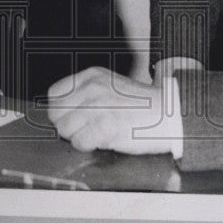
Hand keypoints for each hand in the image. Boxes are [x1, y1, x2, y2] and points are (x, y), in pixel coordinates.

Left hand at [46, 67, 176, 154]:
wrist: (167, 114)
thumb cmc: (140, 105)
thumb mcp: (109, 86)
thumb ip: (85, 93)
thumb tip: (61, 111)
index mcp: (91, 76)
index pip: (54, 93)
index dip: (60, 110)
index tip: (71, 116)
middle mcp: (93, 88)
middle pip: (56, 113)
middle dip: (68, 125)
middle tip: (86, 128)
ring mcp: (99, 106)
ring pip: (65, 129)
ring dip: (78, 136)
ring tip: (97, 133)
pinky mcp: (106, 125)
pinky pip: (79, 142)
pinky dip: (87, 146)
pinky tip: (101, 140)